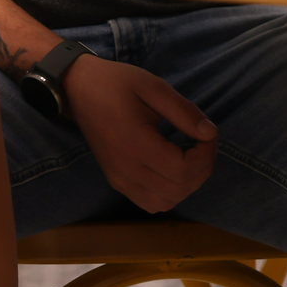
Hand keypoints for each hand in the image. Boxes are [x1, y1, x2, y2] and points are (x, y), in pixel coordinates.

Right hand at [64, 56, 217, 212]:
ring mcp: (119, 179)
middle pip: (178, 189)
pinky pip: (150, 202)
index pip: (182, 169)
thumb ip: (183, 111)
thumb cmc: (115, 83)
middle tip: (204, 142)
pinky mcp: (116, 181)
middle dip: (203, 168)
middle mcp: (125, 168)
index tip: (207, 133)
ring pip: (166, 201)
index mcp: (134, 142)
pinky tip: (172, 170)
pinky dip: (169, 193)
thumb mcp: (152, 86)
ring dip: (188, 184)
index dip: (205, 155)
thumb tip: (209, 132)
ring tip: (191, 157)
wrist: (77, 89)